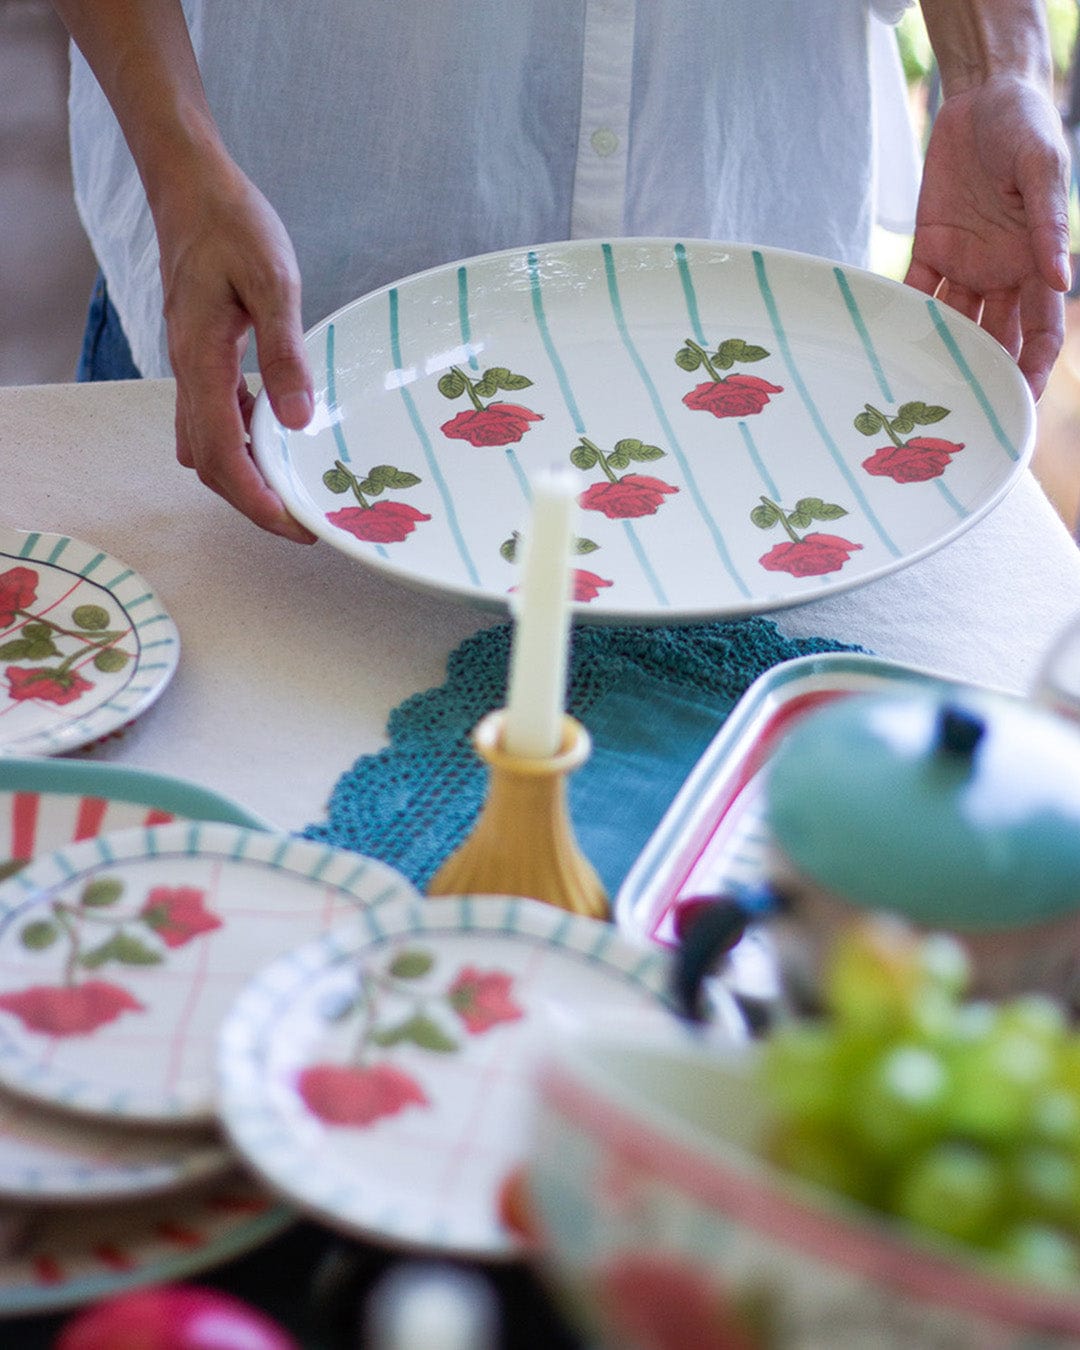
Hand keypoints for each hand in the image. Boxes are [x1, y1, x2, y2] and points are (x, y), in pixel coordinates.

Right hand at [155, 155, 316, 540]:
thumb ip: (283, 353)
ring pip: (206, 444)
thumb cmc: (233, 225)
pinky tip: (275, 435)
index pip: (222, 455)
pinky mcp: (199, 356)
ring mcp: (189, 366)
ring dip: (244, 475)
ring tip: (293, 489)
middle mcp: (188, 372)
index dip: (256, 500)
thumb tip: (296, 420)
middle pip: (210, 463)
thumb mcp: (273, 282)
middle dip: (252, 500)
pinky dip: (240, 441)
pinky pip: (212, 417)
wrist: (192, 187)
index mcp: (202, 361)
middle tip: (302, 521)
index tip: (294, 526)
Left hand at [904, 74, 1071, 400]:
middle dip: (981, 377)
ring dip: (938, 355)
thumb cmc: (1027, 126)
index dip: (1032, 368)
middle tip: (961, 417)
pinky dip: (902, 315)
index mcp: (1036, 262)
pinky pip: (915, 290)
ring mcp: (965, 263)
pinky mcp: (930, 247)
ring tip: (918, 393)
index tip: (1019, 404)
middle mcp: (1002, 272)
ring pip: (953, 324)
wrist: (984, 95)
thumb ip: (1049, 225)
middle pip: (994, 338)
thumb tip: (1061, 279)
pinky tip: (885, 345)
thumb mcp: (1044, 169)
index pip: (1040, 330)